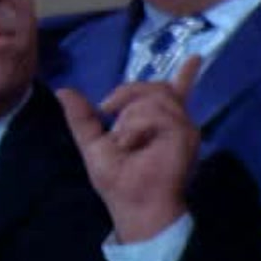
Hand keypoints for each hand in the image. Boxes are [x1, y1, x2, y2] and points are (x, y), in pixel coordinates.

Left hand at [57, 56, 200, 242]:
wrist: (132, 204)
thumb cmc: (116, 180)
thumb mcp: (92, 143)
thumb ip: (82, 117)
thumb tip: (63, 91)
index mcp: (157, 123)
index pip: (176, 90)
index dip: (186, 74)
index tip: (197, 57)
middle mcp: (174, 122)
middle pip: (154, 85)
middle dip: (126, 93)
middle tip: (107, 110)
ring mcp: (182, 127)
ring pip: (153, 96)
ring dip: (129, 116)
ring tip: (126, 141)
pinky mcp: (186, 134)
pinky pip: (158, 112)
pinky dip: (138, 125)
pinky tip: (134, 142)